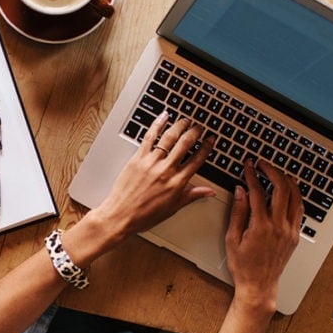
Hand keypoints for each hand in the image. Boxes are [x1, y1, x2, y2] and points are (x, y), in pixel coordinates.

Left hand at [93, 111, 215, 239]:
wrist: (121, 215)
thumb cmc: (145, 214)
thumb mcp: (173, 207)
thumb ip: (192, 195)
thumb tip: (209, 191)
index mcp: (177, 183)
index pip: (197, 160)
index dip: (206, 148)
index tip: (211, 140)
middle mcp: (166, 170)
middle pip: (185, 144)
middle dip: (195, 132)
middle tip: (200, 126)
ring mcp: (151, 162)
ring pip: (169, 137)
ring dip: (180, 125)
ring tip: (186, 120)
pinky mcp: (138, 158)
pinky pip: (150, 137)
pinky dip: (157, 124)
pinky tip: (164, 116)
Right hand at [225, 159, 302, 311]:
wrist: (259, 285)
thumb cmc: (243, 266)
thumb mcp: (232, 238)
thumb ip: (237, 212)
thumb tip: (240, 191)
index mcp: (261, 227)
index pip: (258, 193)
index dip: (252, 176)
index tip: (248, 166)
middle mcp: (279, 227)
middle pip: (281, 189)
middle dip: (272, 172)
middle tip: (263, 164)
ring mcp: (290, 231)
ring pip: (294, 197)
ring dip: (287, 181)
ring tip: (278, 172)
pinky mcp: (295, 236)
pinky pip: (299, 210)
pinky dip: (295, 196)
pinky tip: (289, 190)